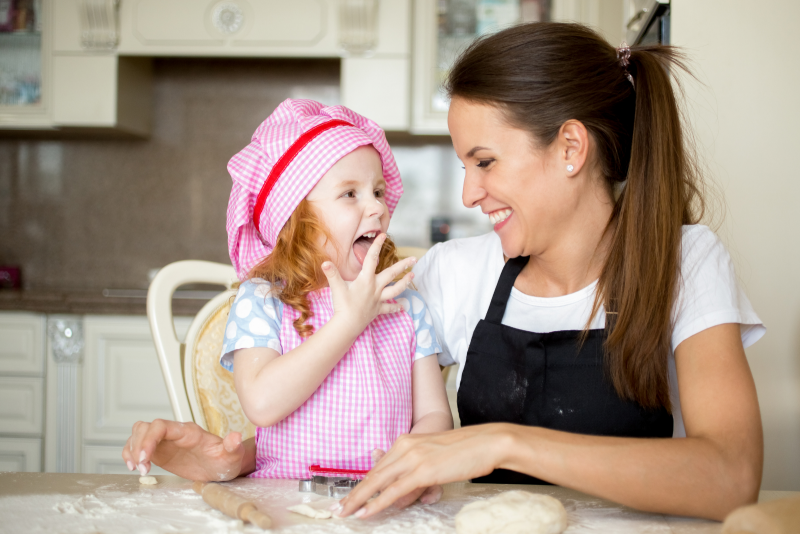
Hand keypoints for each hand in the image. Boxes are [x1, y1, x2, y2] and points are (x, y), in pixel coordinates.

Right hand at [122, 419, 253, 480]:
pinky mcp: (160, 451)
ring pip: (139, 433)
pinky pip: (138, 445)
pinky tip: (135, 467)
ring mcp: (165, 441)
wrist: (222, 467)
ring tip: (138, 469)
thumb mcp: (231, 455)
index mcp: (188, 432)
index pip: (161, 426)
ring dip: (132, 450)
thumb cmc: (226, 460)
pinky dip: (131, 454)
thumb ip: (231, 446)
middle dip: (137, 446)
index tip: (144, 458)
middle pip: (145, 427)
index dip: (149, 439)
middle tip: (142, 468)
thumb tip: (235, 437)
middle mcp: (174, 433)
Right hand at [322, 233, 415, 333]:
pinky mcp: (378, 310)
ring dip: (405, 282)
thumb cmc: (342, 305)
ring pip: (395, 289)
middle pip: (392, 274)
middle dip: (403, 265)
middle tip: (414, 259)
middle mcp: (375, 288)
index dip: (377, 246)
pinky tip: (403, 306)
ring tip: (413, 276)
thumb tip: (325, 262)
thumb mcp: (336, 287)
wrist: (347, 325)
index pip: (371, 258)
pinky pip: (389, 308)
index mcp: (366, 279)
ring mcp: (378, 299)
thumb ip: (332, 273)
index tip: (383, 235)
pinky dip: (396, 307)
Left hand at [339, 424, 510, 518]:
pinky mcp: (423, 470)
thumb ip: (417, 469)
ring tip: (344, 512)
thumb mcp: (435, 457)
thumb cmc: (466, 451)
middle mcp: (405, 447)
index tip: (348, 496)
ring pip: (377, 482)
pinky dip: (376, 503)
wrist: (487, 442)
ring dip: (358, 500)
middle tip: (336, 508)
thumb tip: (404, 489)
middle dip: (353, 493)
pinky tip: (365, 512)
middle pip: (372, 474)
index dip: (362, 483)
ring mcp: (413, 458)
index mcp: (407, 441)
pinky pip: (393, 491)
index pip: (378, 466)